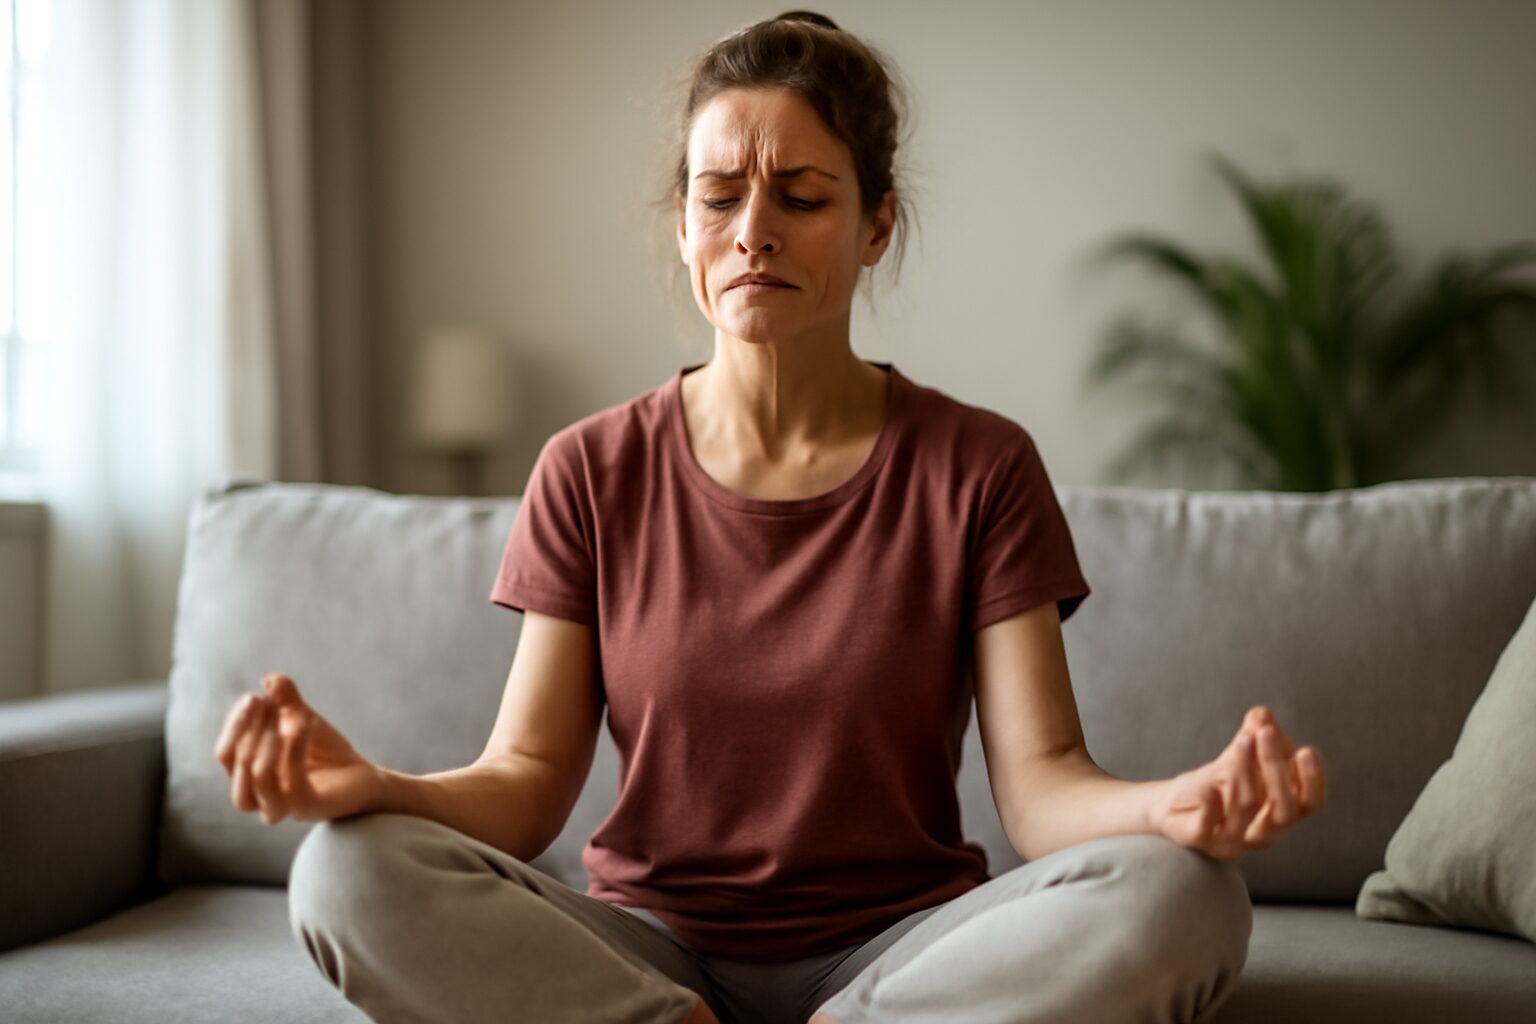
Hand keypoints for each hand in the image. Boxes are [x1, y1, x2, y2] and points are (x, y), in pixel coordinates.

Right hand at [213, 673, 382, 824]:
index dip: (235, 724)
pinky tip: (303, 726)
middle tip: (268, 702)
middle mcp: (260, 796)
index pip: (226, 753)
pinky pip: (294, 786)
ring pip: (258, 782)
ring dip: (266, 743)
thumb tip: (269, 679)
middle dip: (249, 730)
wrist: (363, 776)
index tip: (253, 697)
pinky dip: (294, 753)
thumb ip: (285, 701)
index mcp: (249, 777)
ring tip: (282, 716)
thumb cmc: (324, 752)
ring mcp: (284, 806)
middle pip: (238, 767)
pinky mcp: (310, 808)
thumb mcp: (301, 720)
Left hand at [1149, 706, 1325, 859]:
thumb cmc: (1216, 782)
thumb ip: (1253, 736)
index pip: (1308, 804)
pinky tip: (1208, 785)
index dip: (1313, 782)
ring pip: (1247, 807)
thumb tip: (1262, 714)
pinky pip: (1208, 825)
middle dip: (1277, 769)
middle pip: (1284, 810)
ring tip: (1241, 739)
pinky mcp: (1200, 840)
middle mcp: (1261, 833)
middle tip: (1267, 734)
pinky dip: (1211, 803)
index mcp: (1279, 814)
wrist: (1172, 804)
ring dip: (1244, 768)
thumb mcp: (1239, 756)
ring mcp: (1232, 840)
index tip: (1307, 751)